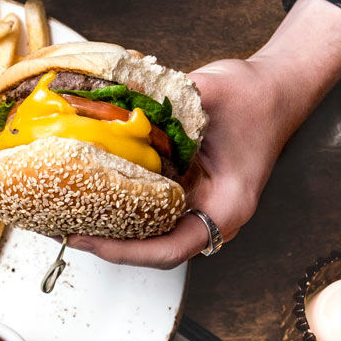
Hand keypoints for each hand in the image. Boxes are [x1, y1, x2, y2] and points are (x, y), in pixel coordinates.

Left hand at [71, 0, 340, 268]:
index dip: (126, 251)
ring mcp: (199, 205)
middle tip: (63, 230)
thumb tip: (118, 102)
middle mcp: (212, 214)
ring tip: (67, 217)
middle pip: (153, 249)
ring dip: (110, 229)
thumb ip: (169, 104)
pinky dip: (120, 205)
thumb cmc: (256, 97)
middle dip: (107, 244)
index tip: (90, 240)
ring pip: (149, 234)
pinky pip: (150, 209)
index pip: (170, 249)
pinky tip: (90, 192)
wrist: (277, 88)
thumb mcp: (212, 93)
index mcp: (226, 206)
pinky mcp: (187, 191)